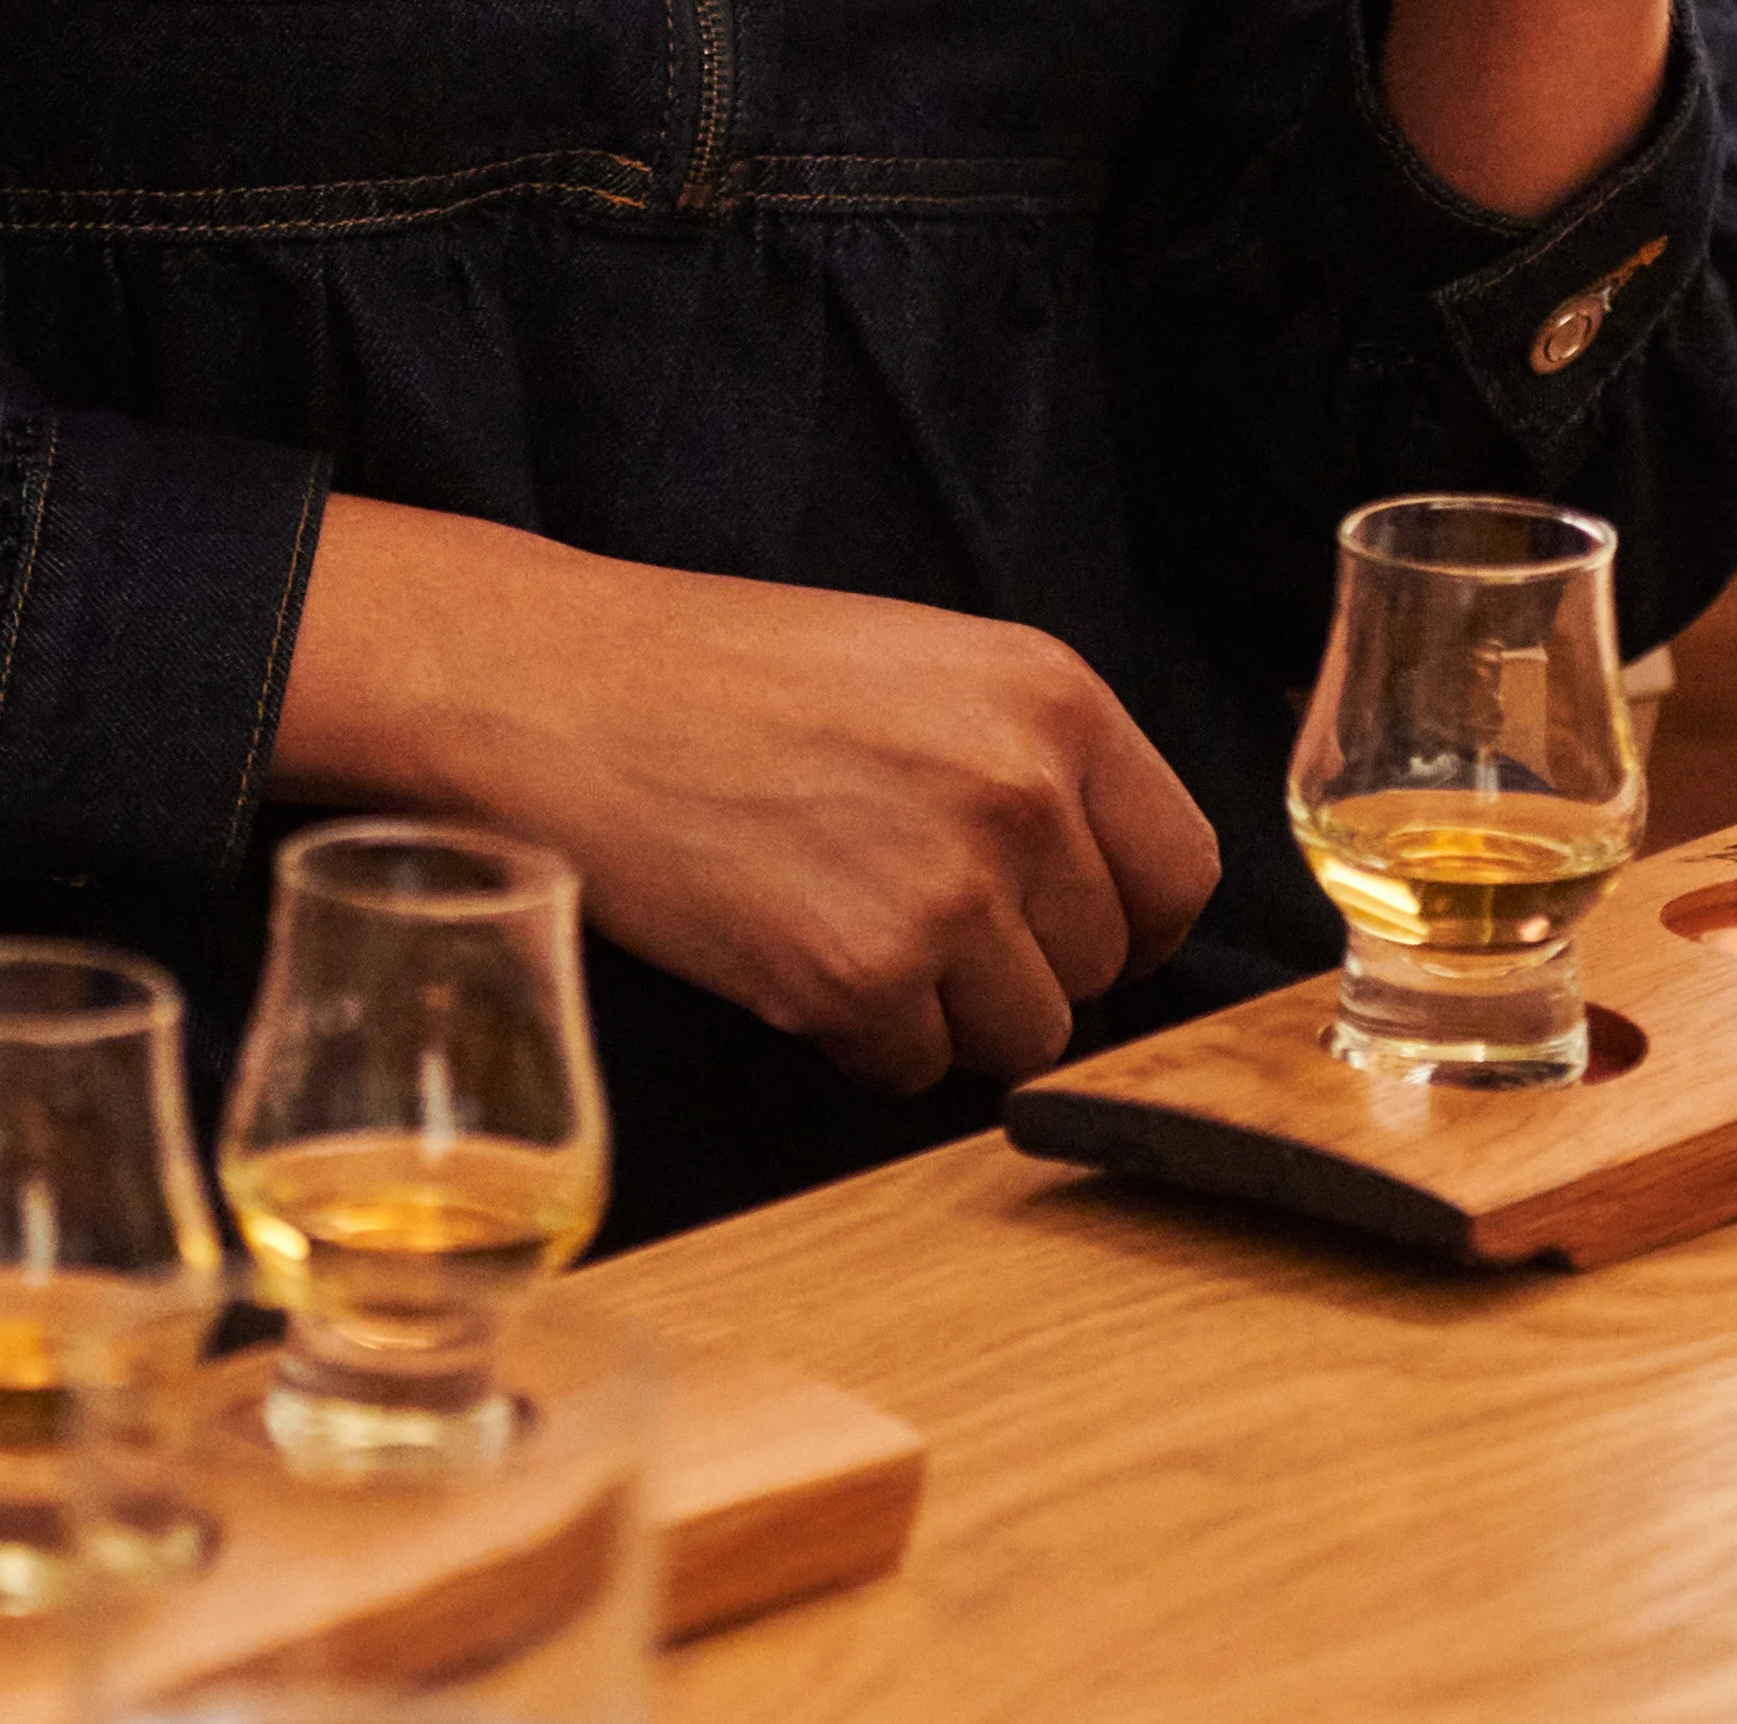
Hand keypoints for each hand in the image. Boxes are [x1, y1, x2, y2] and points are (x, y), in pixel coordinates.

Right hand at [270, 501, 1217, 1094]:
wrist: (558, 689)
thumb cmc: (724, 676)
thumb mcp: (921, 666)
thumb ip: (1032, 763)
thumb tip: (1107, 898)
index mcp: (1053, 697)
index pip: (1178, 872)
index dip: (1121, 920)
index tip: (1058, 930)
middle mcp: (1022, 790)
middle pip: (1100, 968)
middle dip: (1015, 968)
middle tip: (905, 918)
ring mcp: (946, 889)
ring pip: (1022, 1036)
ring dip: (940, 1014)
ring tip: (841, 929)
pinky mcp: (859, 976)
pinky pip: (911, 1071)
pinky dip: (854, 1041)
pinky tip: (785, 954)